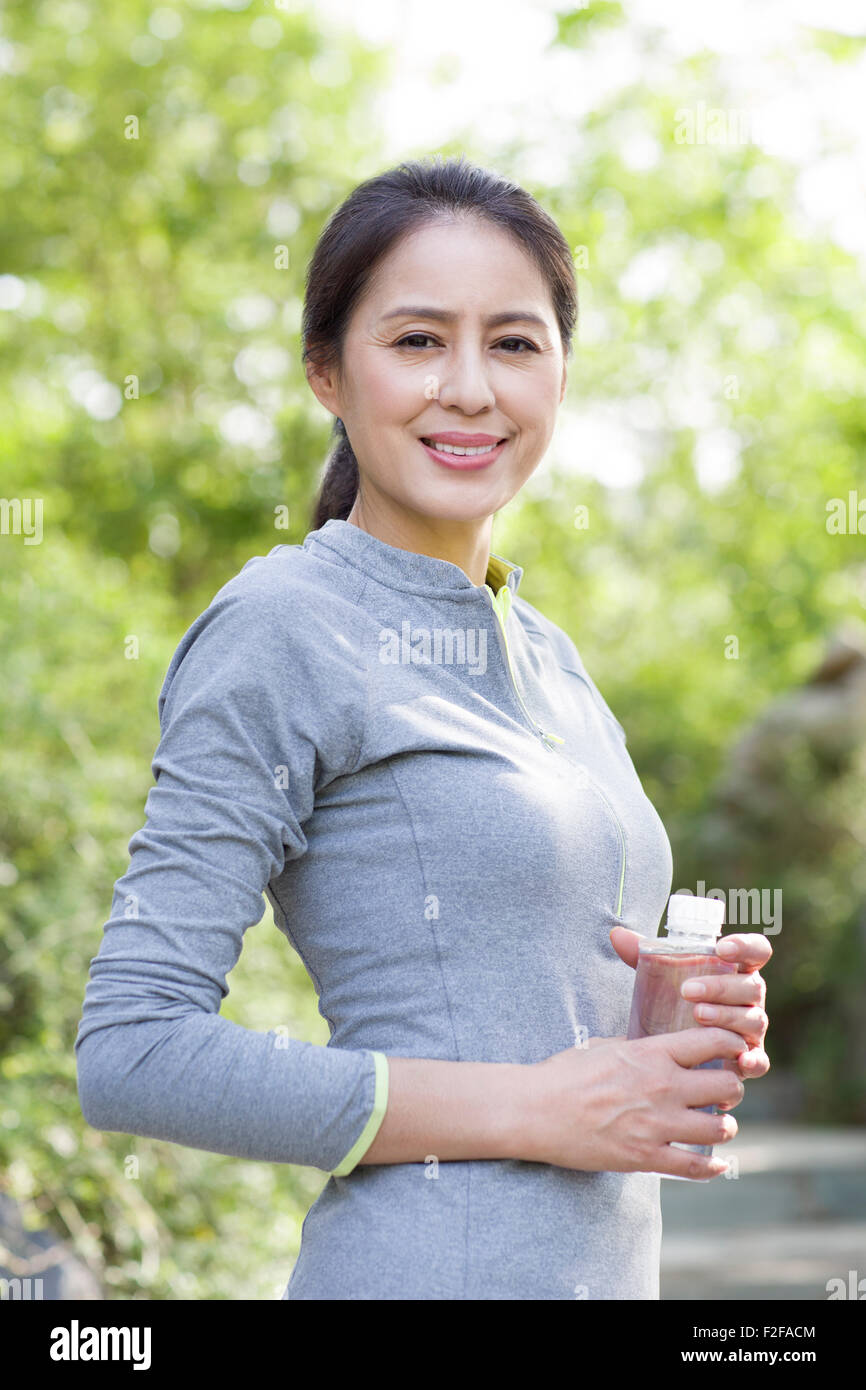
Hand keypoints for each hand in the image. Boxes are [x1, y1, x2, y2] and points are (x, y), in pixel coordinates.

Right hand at [522, 1027, 745, 1178]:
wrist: (535, 1111)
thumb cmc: (565, 1074)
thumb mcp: (605, 1046)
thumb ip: (640, 1047)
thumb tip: (661, 1046)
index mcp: (651, 1053)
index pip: (713, 1041)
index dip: (733, 1044)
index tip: (734, 1050)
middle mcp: (662, 1086)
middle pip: (727, 1085)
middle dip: (731, 1088)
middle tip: (723, 1092)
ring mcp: (656, 1124)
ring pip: (720, 1127)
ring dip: (724, 1126)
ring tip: (715, 1124)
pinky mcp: (646, 1157)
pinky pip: (696, 1166)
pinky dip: (713, 1166)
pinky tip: (717, 1163)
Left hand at [610, 925, 770, 1082]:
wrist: (680, 1046)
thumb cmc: (676, 1000)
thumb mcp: (660, 976)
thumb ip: (642, 955)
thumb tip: (617, 935)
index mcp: (736, 970)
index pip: (755, 951)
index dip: (745, 946)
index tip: (721, 947)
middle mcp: (750, 997)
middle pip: (752, 986)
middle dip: (721, 987)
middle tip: (688, 990)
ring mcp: (752, 1028)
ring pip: (753, 1019)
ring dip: (727, 1018)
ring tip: (697, 1015)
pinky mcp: (752, 1058)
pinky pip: (761, 1061)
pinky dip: (753, 1060)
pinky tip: (740, 1061)